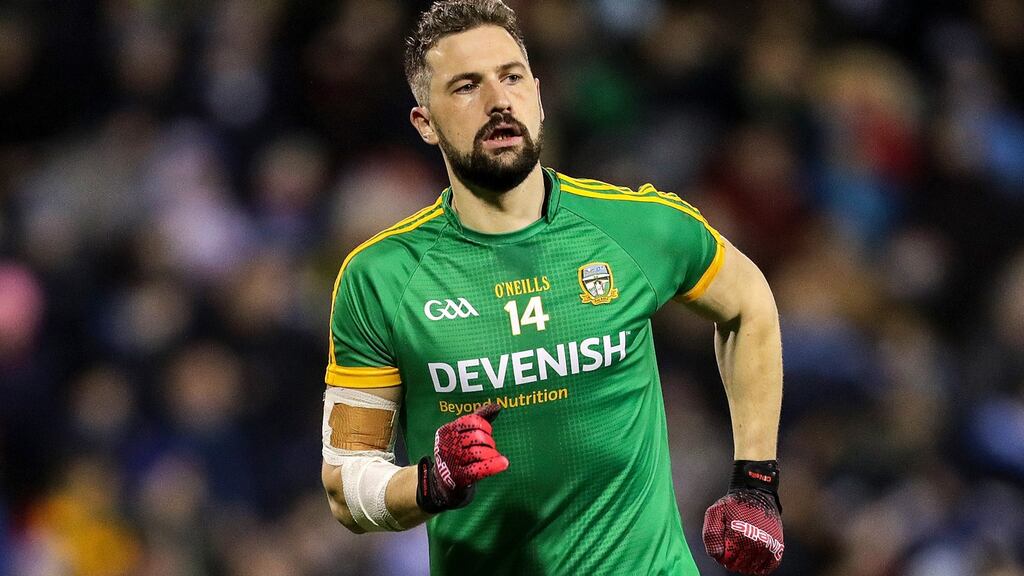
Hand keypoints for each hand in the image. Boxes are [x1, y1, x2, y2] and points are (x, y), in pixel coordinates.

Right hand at [416, 403, 508, 512]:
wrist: (443, 482)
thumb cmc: (457, 454)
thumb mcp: (462, 434)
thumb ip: (479, 418)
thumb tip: (497, 406)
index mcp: (446, 431)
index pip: (472, 421)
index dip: (485, 426)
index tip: (487, 432)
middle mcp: (446, 445)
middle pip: (477, 436)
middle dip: (489, 441)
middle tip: (489, 448)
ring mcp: (451, 461)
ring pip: (480, 452)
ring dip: (491, 454)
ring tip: (492, 456)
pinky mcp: (458, 477)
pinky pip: (480, 468)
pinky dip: (494, 465)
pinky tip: (503, 463)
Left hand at [703, 460, 783, 575]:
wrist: (757, 494)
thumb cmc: (734, 504)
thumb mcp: (715, 512)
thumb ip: (711, 534)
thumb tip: (716, 555)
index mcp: (739, 535)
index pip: (725, 560)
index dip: (721, 555)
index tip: (722, 545)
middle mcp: (755, 543)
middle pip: (738, 565)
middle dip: (731, 559)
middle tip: (731, 547)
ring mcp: (768, 546)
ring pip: (751, 568)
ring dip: (744, 563)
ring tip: (741, 550)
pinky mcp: (778, 547)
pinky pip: (768, 568)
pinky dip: (759, 567)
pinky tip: (753, 558)